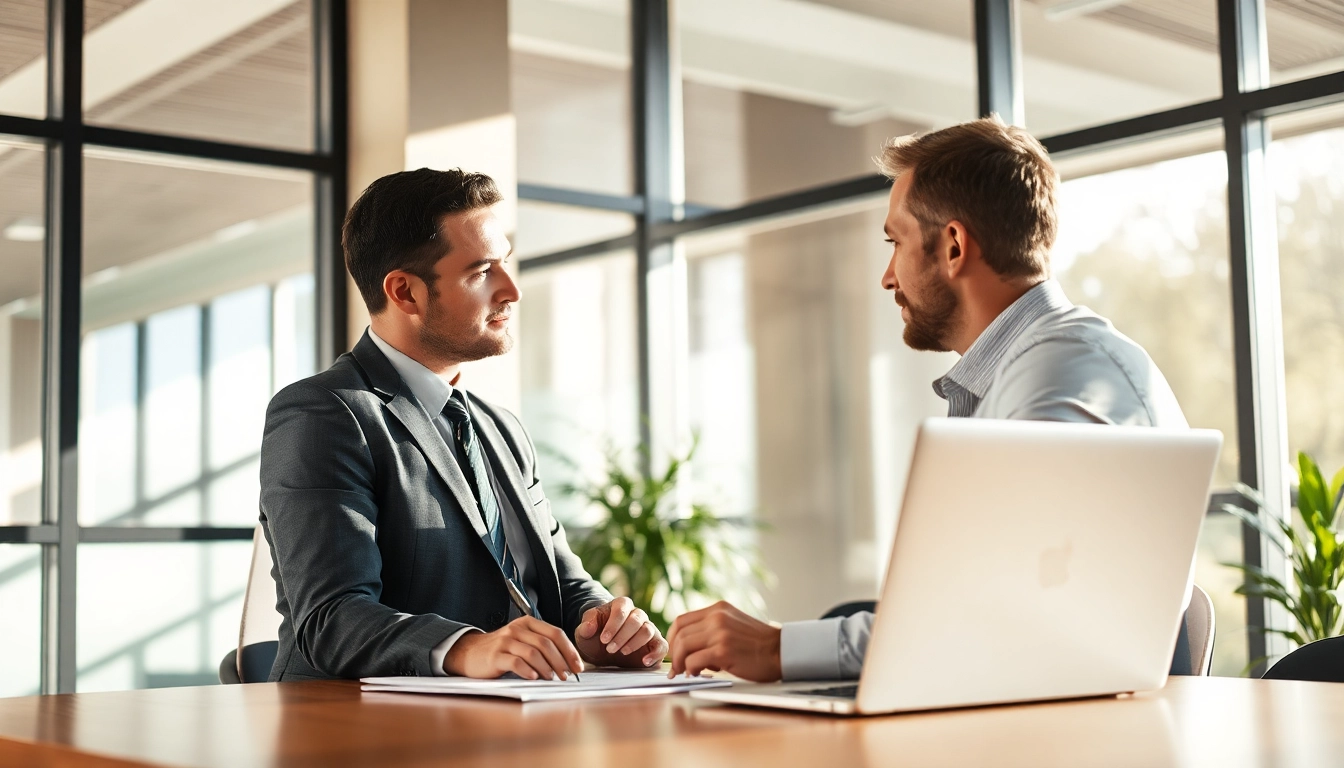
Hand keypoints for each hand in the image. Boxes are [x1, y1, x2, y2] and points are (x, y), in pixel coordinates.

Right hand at [443, 616, 584, 679]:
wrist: (469, 652)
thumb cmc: (501, 649)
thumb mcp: (522, 641)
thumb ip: (541, 646)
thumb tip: (567, 663)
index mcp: (528, 623)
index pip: (555, 633)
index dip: (569, 650)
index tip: (578, 666)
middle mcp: (517, 629)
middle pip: (546, 644)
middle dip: (561, 661)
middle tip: (566, 676)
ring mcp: (506, 641)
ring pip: (533, 653)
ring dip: (547, 667)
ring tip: (552, 678)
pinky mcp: (495, 656)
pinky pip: (515, 662)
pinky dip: (528, 671)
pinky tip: (534, 678)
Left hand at [575, 596, 666, 667]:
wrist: (601, 651)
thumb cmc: (594, 637)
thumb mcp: (585, 631)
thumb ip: (586, 626)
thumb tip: (588, 627)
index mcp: (621, 605)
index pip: (621, 609)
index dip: (613, 625)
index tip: (603, 639)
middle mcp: (637, 614)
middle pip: (636, 620)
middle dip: (622, 636)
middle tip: (610, 649)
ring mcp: (648, 628)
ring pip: (648, 630)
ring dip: (635, 643)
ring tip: (623, 653)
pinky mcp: (654, 644)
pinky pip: (662, 646)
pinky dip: (656, 653)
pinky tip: (645, 661)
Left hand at [666, 600, 781, 681]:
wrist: (782, 651)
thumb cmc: (759, 644)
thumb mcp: (733, 625)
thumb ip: (712, 629)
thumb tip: (689, 649)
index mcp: (718, 609)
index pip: (681, 620)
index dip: (672, 638)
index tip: (674, 652)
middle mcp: (717, 617)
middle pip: (679, 634)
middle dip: (674, 654)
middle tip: (675, 669)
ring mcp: (720, 633)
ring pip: (683, 647)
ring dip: (680, 663)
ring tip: (686, 672)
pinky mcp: (723, 651)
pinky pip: (694, 661)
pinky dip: (691, 669)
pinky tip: (697, 674)